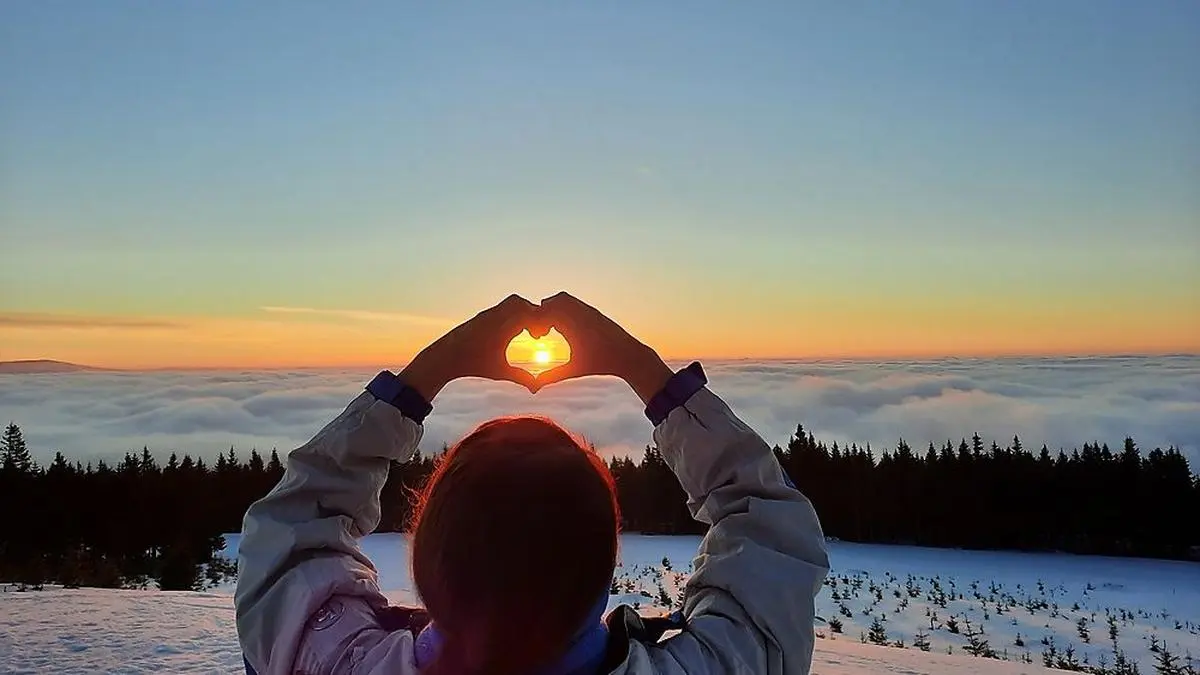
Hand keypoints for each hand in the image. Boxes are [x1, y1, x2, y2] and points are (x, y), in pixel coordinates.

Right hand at [399, 295, 539, 400]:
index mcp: (508, 327)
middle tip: (543, 333)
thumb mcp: (502, 371)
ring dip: (528, 311)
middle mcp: (501, 318)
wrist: (450, 359)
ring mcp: (493, 315)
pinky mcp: (486, 315)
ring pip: (517, 301)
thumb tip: (535, 388)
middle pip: (527, 305)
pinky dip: (517, 312)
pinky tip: (522, 330)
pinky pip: (506, 305)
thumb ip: (520, 376)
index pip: (530, 316)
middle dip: (538, 315)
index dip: (540, 323)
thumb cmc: (475, 365)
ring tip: (534, 332)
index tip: (542, 337)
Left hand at [532, 292, 672, 403]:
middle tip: (538, 334)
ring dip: (550, 310)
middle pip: (549, 302)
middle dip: (540, 314)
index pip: (546, 313)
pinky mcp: (592, 311)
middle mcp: (576, 315)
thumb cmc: (599, 364)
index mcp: (569, 326)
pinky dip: (561, 310)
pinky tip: (557, 329)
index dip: (538, 321)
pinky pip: (571, 302)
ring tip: (547, 331)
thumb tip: (534, 387)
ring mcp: (584, 312)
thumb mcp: (572, 369)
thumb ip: (553, 375)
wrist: (626, 357)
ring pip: (559, 298)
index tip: (536, 337)